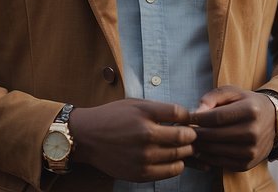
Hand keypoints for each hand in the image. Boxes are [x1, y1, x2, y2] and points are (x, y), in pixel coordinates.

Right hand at [68, 98, 196, 180]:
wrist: (87, 137)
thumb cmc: (113, 117)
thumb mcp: (136, 104)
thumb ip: (161, 110)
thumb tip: (187, 117)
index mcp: (145, 115)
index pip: (181, 115)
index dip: (188, 117)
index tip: (186, 120)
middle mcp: (146, 136)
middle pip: (184, 137)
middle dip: (190, 135)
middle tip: (188, 135)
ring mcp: (144, 157)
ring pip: (180, 155)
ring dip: (185, 150)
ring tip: (181, 146)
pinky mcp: (141, 173)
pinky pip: (171, 171)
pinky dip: (177, 165)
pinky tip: (172, 159)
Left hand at [188, 86, 275, 171]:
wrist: (273, 122)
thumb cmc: (248, 103)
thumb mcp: (233, 92)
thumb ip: (212, 97)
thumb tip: (196, 112)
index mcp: (250, 111)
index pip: (216, 117)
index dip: (196, 118)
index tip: (184, 118)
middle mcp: (253, 132)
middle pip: (214, 135)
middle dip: (194, 133)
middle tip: (183, 130)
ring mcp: (251, 150)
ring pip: (215, 150)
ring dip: (199, 145)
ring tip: (189, 139)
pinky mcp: (248, 164)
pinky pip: (220, 162)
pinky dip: (207, 157)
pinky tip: (200, 149)